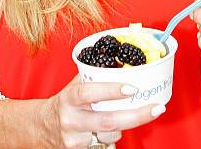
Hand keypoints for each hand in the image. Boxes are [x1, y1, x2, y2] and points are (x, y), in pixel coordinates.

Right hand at [35, 75, 165, 147]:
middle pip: (108, 121)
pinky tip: (108, 130)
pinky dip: (112, 137)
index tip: (132, 88)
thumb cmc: (66, 102)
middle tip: (156, 108)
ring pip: (111, 134)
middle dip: (136, 116)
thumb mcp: (75, 85)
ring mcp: (75, 140)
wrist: (44, 127)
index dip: (111, 90)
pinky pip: (106, 145)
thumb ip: (95, 74)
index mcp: (69, 98)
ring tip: (119, 115)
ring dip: (122, 125)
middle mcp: (71, 120)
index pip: (89, 92)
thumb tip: (124, 61)